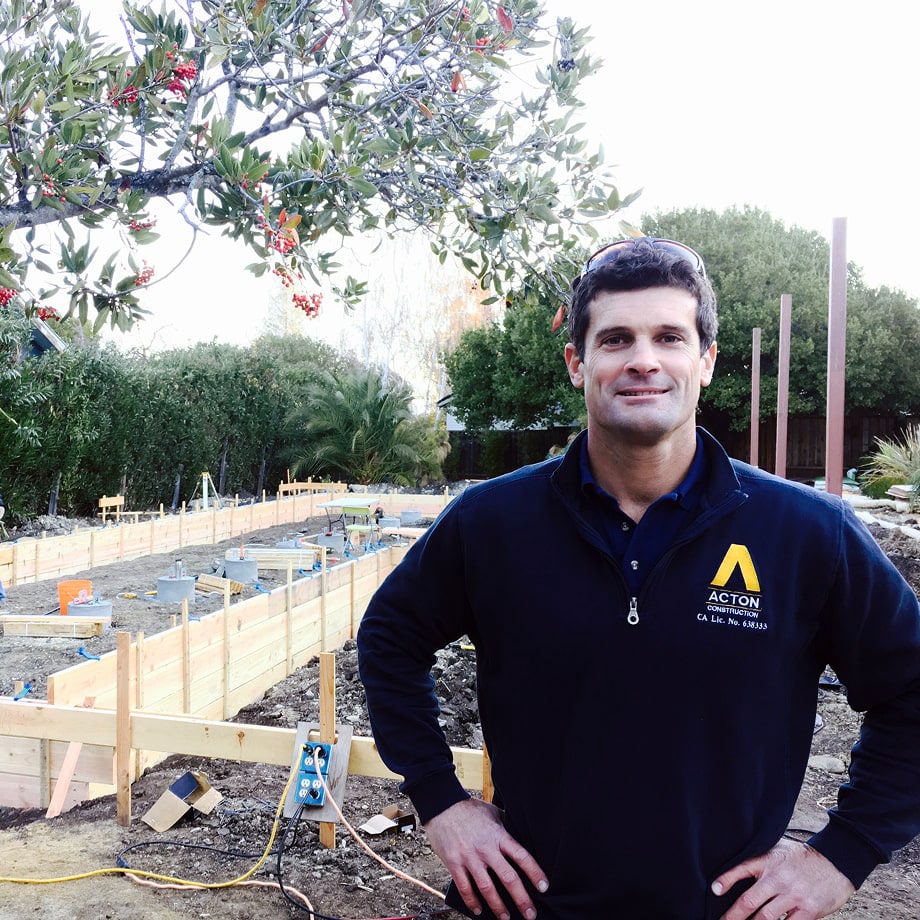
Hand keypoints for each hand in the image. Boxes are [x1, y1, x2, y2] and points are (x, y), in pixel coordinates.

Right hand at [424, 798, 547, 919]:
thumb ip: (506, 826)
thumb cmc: (469, 809)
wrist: (442, 805)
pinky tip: (478, 910)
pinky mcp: (454, 863)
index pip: (522, 856)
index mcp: (498, 836)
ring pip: (487, 888)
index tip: (544, 887)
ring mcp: (469, 857)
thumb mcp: (493, 813)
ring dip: (498, 907)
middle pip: (508, 877)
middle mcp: (486, 848)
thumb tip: (520, 834)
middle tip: (530, 914)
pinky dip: (472, 901)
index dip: (535, 873)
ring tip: (505, 918)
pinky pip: (465, 887)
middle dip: (521, 899)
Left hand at [713, 836, 855, 919]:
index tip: (714, 891)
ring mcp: (794, 896)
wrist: (836, 861)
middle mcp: (779, 879)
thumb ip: (759, 861)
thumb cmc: (803, 858)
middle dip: (734, 915)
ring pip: (766, 918)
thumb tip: (739, 872)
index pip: (741, 869)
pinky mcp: (810, 911)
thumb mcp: (778, 850)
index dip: (725, 880)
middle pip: (750, 901)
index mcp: (769, 861)